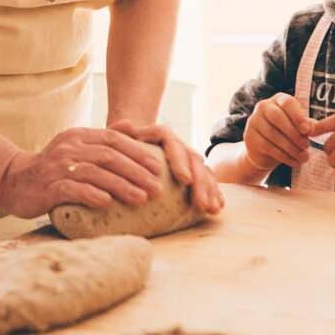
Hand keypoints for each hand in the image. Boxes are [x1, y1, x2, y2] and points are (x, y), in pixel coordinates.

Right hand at [0, 126, 164, 218]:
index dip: (138, 153)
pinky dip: (90, 194)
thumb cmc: (53, 168)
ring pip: (94, 172)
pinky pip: (71, 189)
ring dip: (120, 185)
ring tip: (140, 199)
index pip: (113, 139)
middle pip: (108, 156)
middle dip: (136, 172)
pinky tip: (106, 202)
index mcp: (79, 136)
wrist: (13, 180)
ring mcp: (56, 167)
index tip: (158, 168)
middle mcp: (68, 147)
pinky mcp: (46, 187)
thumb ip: (102, 142)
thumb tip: (132, 128)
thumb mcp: (76, 149)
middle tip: (156, 188)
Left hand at [109, 119, 223, 213]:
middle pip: (192, 160)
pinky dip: (213, 192)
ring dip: (209, 190)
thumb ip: (120, 130)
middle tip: (200, 204)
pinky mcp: (192, 172)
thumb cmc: (122, 143)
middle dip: (199, 183)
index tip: (184, 180)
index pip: (173, 144)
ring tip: (211, 209)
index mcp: (161, 134)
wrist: (132, 144)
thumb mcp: (118, 136)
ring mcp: (186, 158)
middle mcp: (177, 144)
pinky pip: (206, 180)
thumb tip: (129, 125)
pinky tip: (217, 207)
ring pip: (203, 170)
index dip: (180, 161)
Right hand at [244, 93, 313, 172]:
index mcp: (278, 100)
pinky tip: (294, 162)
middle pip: (278, 117)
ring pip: (273, 134)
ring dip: (291, 148)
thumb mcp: (298, 127)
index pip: (287, 103)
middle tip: (307, 146)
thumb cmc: (286, 135)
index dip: (298, 116)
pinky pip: (268, 146)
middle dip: (294, 133)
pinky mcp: (249, 136)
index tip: (307, 130)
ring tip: (304, 156)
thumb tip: (312, 128)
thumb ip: (306, 125)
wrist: (265, 151)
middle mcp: (263, 106)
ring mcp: (254, 121)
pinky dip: (284, 156)